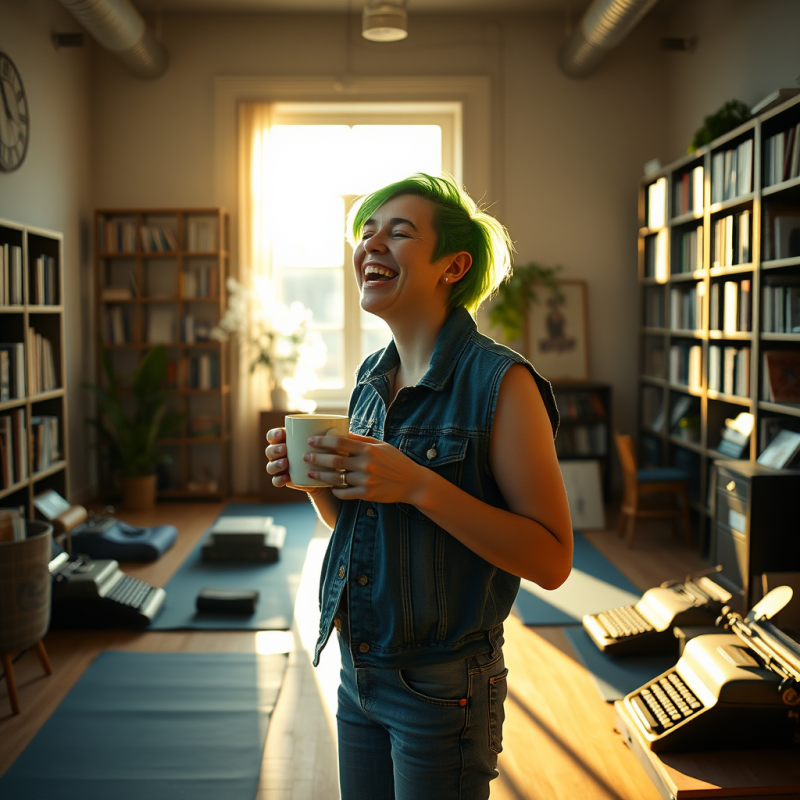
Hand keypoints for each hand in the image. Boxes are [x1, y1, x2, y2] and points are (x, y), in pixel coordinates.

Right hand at [264, 427, 326, 495]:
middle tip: (284, 449)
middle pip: (269, 450)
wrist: (325, 473)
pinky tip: (286, 478)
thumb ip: (326, 436)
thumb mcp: (324, 443)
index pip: (273, 436)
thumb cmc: (323, 451)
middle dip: (274, 449)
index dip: (274, 435)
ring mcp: (280, 467)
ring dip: (275, 464)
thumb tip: (334, 429)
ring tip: (285, 463)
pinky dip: (278, 479)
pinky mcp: (284, 479)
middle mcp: (279, 454)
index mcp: (285, 441)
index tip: (281, 434)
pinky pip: (276, 481)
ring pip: (270, 466)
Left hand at [303, 433, 425, 503]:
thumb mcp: (382, 446)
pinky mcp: (367, 494)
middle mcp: (366, 464)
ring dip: (320, 476)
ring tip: (310, 473)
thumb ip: (362, 440)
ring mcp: (366, 480)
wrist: (413, 483)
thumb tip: (343, 433)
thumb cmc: (396, 461)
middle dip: (316, 458)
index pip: (340, 443)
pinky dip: (335, 491)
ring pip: (336, 478)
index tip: (310, 440)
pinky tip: (330, 487)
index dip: (322, 441)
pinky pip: (345, 493)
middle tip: (304, 456)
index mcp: (368, 449)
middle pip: (334, 460)